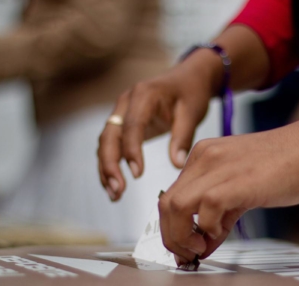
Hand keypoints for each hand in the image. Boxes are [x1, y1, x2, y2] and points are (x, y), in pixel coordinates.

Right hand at [97, 58, 217, 200]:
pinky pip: (111, 145)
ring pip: (106, 143)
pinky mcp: (122, 123)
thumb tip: (176, 165)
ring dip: (107, 169)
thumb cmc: (191, 92)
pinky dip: (111, 165)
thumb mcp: (192, 113)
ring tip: (115, 195)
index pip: (131, 125)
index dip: (131, 150)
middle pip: (109, 135)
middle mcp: (125, 102)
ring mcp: (120, 112)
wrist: (188, 77)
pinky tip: (115, 185)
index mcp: (143, 95)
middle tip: (118, 190)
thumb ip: (183, 138)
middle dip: (110, 165)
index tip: (137, 173)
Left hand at [157, 120, 298, 262]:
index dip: (173, 228)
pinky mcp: (235, 181)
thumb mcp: (244, 189)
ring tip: (200, 248)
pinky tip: (223, 233)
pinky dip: (208, 230)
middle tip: (188, 255)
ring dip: (182, 237)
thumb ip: (221, 215)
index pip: (171, 196)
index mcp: (203, 156)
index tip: (186, 249)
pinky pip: (204, 211)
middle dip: (171, 237)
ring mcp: (217, 168)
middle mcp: (204, 158)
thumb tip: (204, 244)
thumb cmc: (289, 166)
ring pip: (174, 207)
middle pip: (165, 204)